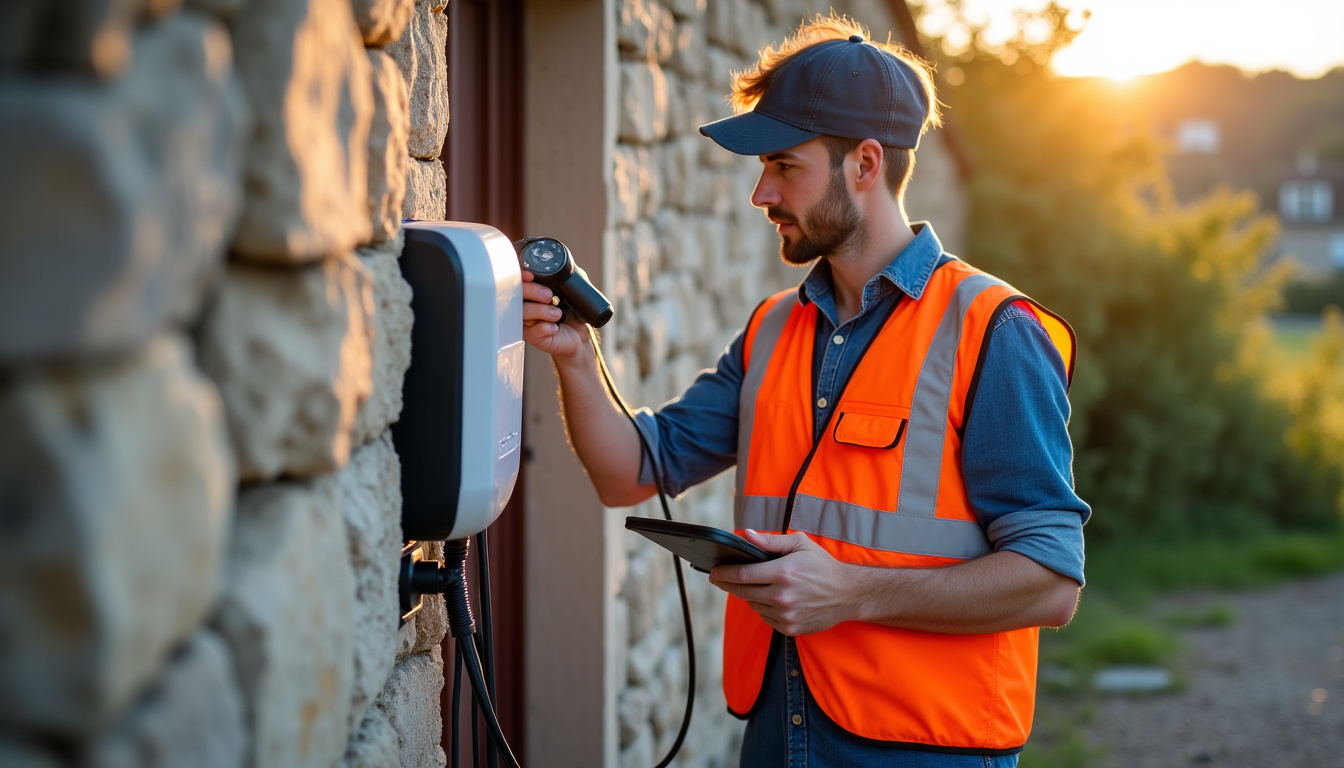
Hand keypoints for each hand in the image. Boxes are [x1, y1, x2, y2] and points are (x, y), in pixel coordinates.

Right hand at [521, 270, 589, 357]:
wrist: (579, 335)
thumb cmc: (572, 311)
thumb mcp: (571, 289)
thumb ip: (564, 276)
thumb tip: (565, 264)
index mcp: (531, 291)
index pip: (517, 280)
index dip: (520, 276)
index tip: (530, 275)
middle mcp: (525, 305)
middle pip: (515, 295)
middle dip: (531, 291)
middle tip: (549, 295)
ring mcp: (527, 322)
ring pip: (522, 314)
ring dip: (540, 311)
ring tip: (557, 314)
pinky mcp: (534, 337)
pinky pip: (532, 332)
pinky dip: (544, 328)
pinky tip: (554, 327)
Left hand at [708, 530, 858, 635]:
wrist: (847, 594)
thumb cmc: (823, 566)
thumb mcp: (800, 544)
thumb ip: (770, 541)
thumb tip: (745, 535)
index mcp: (783, 572)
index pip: (742, 574)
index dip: (723, 573)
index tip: (713, 571)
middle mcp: (782, 596)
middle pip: (742, 591)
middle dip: (727, 584)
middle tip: (718, 578)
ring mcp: (785, 614)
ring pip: (753, 605)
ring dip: (750, 595)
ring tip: (757, 585)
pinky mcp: (789, 628)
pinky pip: (765, 617)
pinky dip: (764, 608)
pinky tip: (773, 599)